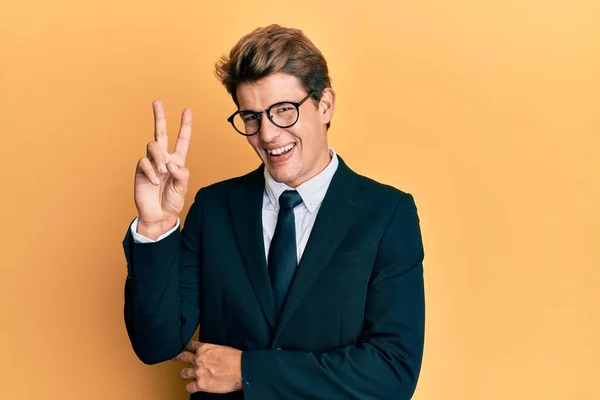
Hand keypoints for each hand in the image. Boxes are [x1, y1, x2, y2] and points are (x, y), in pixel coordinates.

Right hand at [134, 101, 192, 237]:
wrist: (159, 216)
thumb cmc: (172, 201)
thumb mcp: (183, 188)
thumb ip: (181, 174)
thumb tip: (171, 162)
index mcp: (177, 161)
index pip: (182, 140)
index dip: (185, 126)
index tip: (188, 111)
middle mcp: (163, 158)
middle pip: (160, 133)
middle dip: (159, 117)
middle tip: (157, 102)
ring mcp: (151, 163)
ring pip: (152, 146)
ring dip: (158, 157)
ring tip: (162, 173)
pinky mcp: (140, 171)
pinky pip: (144, 162)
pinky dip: (151, 172)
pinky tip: (154, 182)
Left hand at [173, 341, 242, 393]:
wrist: (242, 369)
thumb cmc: (236, 359)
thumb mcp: (222, 348)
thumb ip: (212, 351)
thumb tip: (210, 354)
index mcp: (205, 348)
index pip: (190, 345)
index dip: (186, 346)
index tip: (183, 347)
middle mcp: (199, 359)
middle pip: (182, 357)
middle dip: (177, 357)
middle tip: (174, 357)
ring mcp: (198, 372)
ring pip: (183, 373)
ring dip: (186, 374)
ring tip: (189, 375)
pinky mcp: (201, 385)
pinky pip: (189, 387)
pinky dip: (191, 387)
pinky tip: (194, 386)